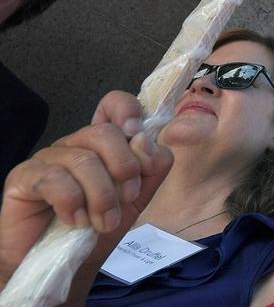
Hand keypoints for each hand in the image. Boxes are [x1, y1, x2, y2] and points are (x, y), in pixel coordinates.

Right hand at [0, 91, 172, 287]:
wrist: (65, 267)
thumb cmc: (98, 229)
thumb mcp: (138, 198)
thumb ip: (151, 167)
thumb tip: (144, 140)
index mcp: (103, 144)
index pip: (114, 104)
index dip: (128, 112)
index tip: (138, 137)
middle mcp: (75, 144)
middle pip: (105, 133)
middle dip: (125, 169)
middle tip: (126, 200)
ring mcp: (48, 158)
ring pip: (84, 159)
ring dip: (102, 197)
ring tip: (103, 223)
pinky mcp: (23, 177)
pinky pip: (55, 179)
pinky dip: (73, 204)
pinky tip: (75, 221)